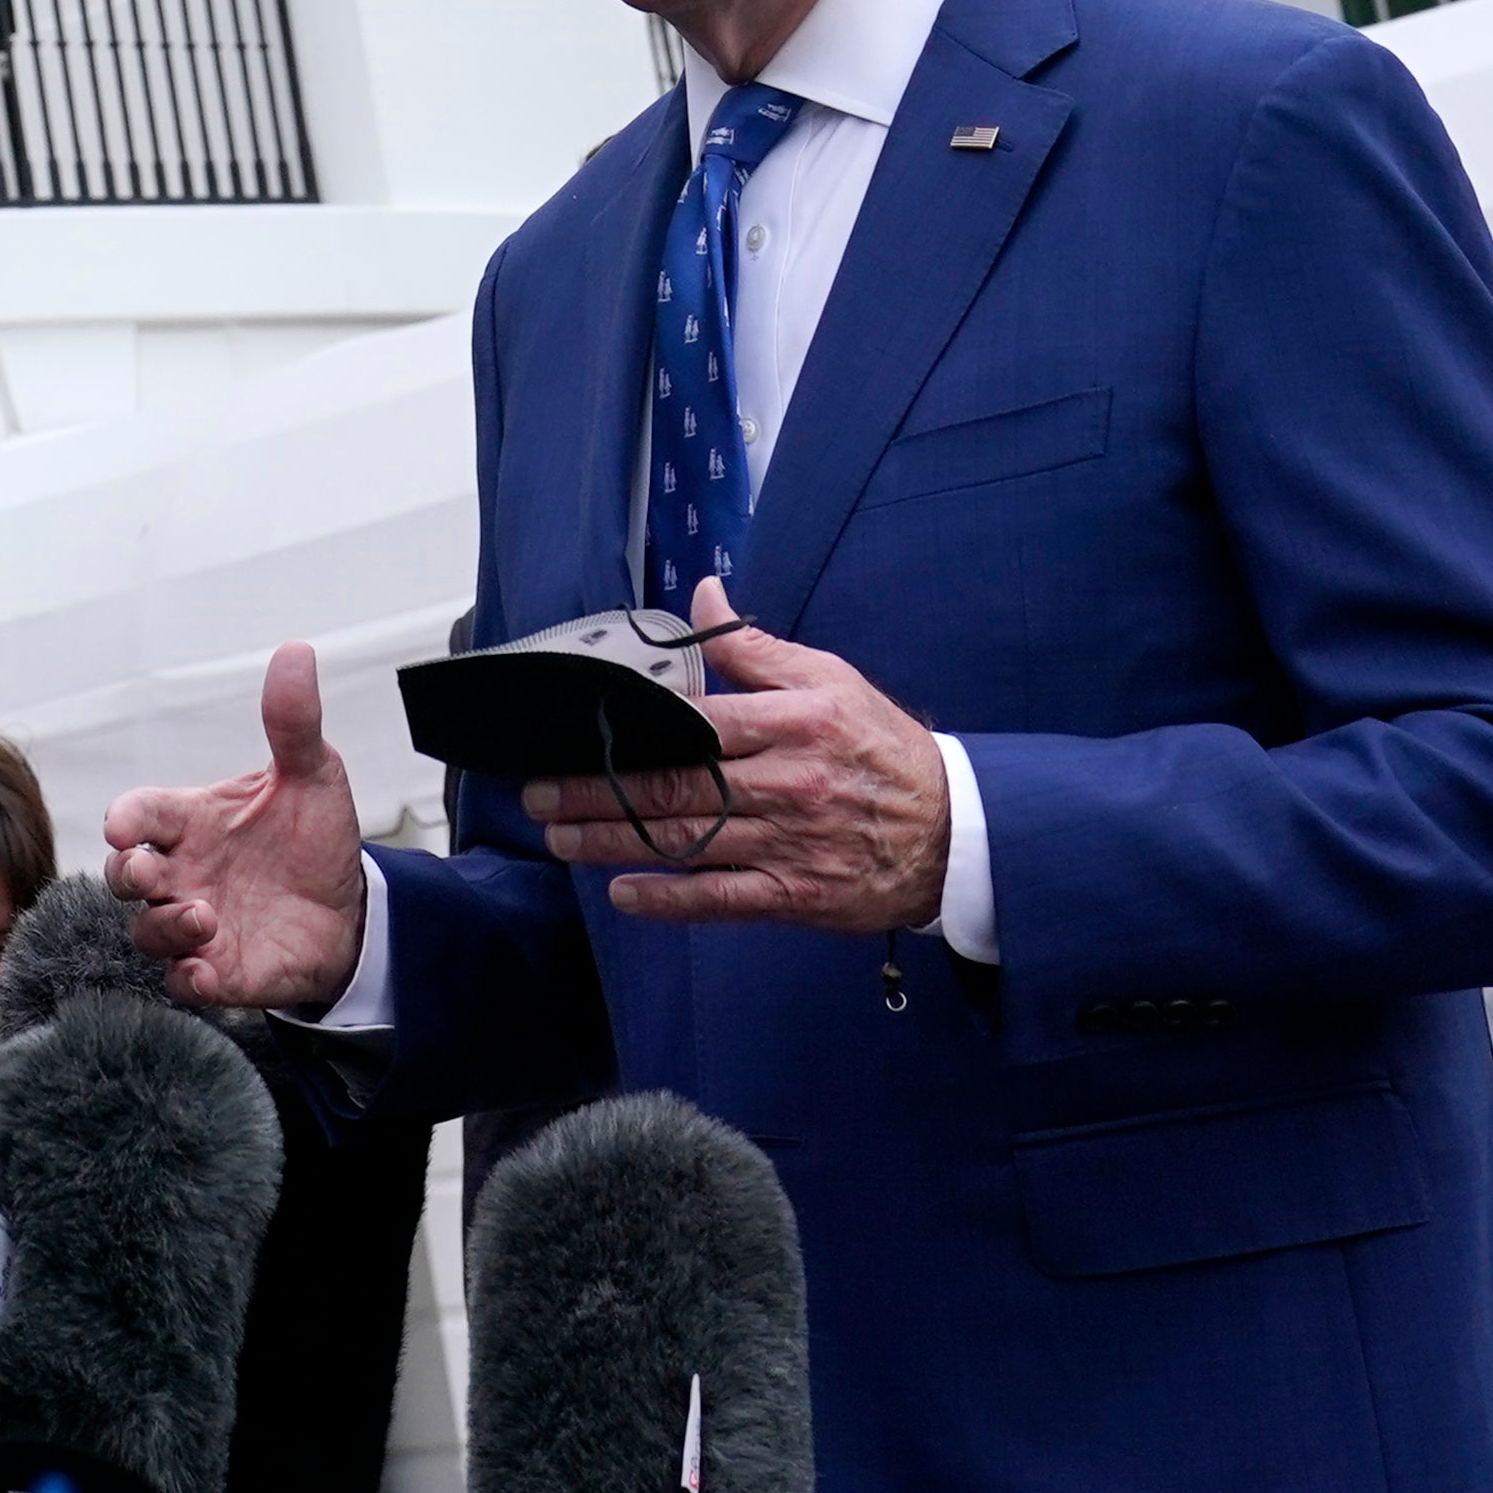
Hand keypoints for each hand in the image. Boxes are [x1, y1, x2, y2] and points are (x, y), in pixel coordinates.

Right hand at [103, 641, 369, 1009]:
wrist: (352, 910)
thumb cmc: (313, 838)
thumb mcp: (314, 774)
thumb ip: (294, 721)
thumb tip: (297, 651)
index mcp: (193, 820)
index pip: (139, 812)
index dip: (124, 817)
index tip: (124, 824)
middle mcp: (184, 872)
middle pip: (123, 874)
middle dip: (125, 873)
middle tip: (150, 871)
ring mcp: (196, 924)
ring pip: (146, 931)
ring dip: (163, 925)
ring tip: (205, 916)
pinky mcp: (218, 971)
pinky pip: (181, 983)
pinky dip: (186, 979)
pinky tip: (207, 970)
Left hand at [523, 576, 946, 933]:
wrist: (955, 833)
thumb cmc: (882, 747)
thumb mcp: (830, 679)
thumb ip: (756, 647)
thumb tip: (704, 591)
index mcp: (793, 725)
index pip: (698, 724)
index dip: (631, 729)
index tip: (576, 730)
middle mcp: (786, 785)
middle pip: (676, 788)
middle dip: (598, 791)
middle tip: (538, 791)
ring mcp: (788, 845)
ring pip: (688, 843)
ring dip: (614, 842)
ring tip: (557, 835)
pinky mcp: (795, 894)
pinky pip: (722, 900)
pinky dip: (670, 901)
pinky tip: (624, 894)